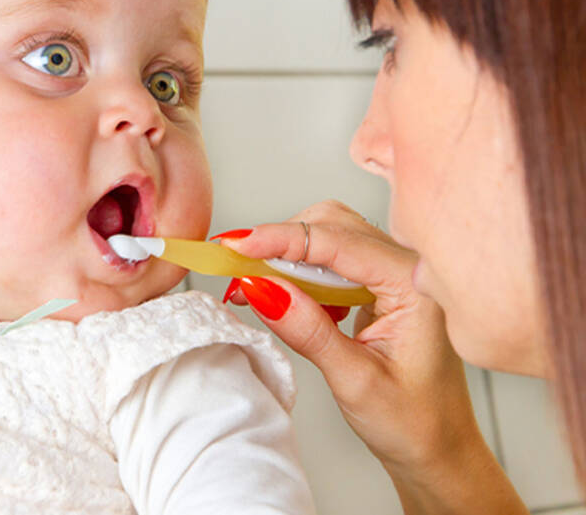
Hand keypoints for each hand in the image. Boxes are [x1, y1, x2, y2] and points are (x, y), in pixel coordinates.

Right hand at [218, 200, 526, 514]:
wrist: (438, 449)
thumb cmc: (413, 422)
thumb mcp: (354, 380)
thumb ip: (308, 330)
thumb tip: (260, 287)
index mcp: (415, 285)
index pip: (337, 242)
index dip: (280, 238)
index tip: (236, 244)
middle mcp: (410, 269)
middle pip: (332, 225)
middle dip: (280, 242)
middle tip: (236, 267)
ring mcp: (395, 274)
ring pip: (329, 239)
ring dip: (287, 258)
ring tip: (253, 288)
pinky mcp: (380, 285)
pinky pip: (333, 261)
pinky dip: (301, 273)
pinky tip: (285, 300)